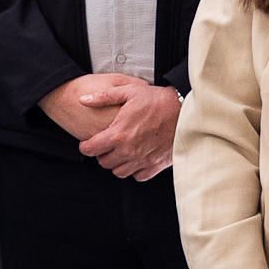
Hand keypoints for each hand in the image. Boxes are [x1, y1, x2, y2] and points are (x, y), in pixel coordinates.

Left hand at [43, 72, 178, 180]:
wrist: (185, 110)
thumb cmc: (158, 100)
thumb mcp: (128, 92)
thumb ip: (103, 97)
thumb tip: (83, 99)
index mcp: (118, 134)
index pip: (90, 149)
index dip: (85, 146)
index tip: (88, 143)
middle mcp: (129, 150)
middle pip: (104, 162)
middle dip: (102, 154)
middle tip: (107, 145)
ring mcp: (142, 160)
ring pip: (119, 172)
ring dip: (117, 163)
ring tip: (121, 152)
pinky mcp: (156, 165)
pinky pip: (138, 176)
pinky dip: (134, 170)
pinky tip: (136, 158)